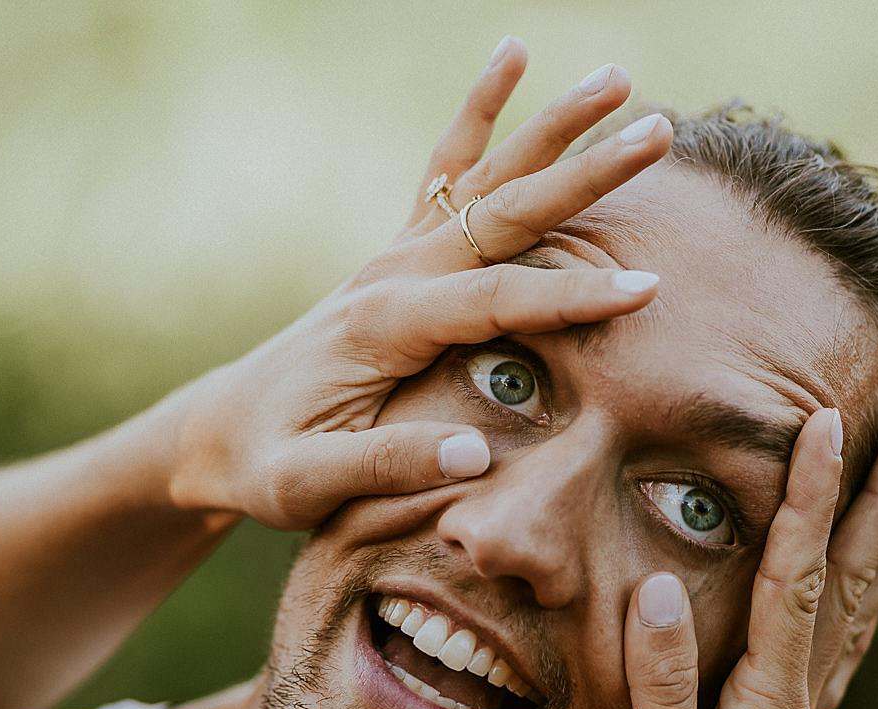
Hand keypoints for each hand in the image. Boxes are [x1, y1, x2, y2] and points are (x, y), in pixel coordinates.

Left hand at [159, 41, 672, 528]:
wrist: (221, 430)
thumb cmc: (267, 463)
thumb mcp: (309, 484)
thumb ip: (388, 466)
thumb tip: (477, 455)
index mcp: (384, 326)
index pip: (495, 299)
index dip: (572, 295)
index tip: (646, 288)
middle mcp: (394, 274)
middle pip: (504, 211)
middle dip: (584, 174)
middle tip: (656, 135)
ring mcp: (396, 255)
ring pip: (487, 176)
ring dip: (553, 127)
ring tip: (619, 78)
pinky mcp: (398, 254)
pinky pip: (445, 171)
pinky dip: (480, 115)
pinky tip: (510, 56)